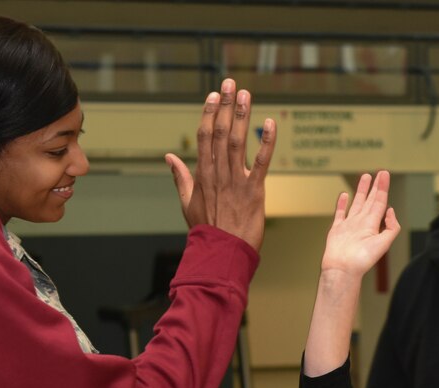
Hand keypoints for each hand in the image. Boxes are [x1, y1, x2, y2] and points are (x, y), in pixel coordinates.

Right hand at [166, 78, 275, 250]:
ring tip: (246, 93)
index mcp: (202, 175)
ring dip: (242, 116)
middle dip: (226, 106)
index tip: (214, 95)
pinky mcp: (254, 191)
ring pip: (237, 142)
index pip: (204, 136)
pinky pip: (261, 162)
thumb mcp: (186, 203)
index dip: (209, 113)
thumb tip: (168, 157)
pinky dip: (266, 142)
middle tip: (231, 83)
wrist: (221, 253)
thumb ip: (180, 177)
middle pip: (220, 132)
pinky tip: (270, 124)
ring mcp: (235, 181)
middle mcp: (217, 174)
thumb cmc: (205, 230)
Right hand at [321, 170, 399, 277]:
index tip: (384, 174)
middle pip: (370, 200)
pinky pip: (340, 213)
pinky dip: (341, 204)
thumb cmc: (362, 260)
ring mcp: (349, 225)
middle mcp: (362, 223)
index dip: (383, 188)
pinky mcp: (337, 229)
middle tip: (380, 173)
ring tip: (365, 177)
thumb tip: (390, 210)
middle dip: (375, 186)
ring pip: (356, 203)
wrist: (342, 269)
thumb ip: (391, 227)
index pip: (380, 202)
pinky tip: (343, 195)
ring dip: (361, 190)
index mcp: (373, 225)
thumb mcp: (384, 243)